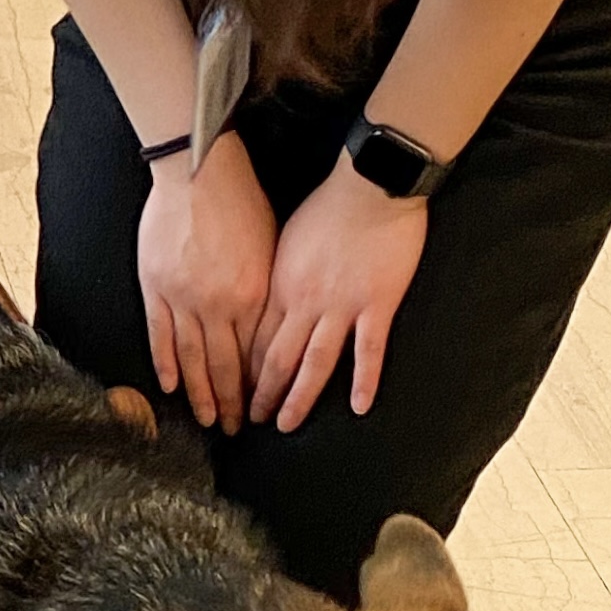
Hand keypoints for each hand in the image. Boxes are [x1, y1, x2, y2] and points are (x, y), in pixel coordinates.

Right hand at [136, 132, 275, 434]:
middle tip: (233, 429)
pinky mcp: (156, 286)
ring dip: (200, 394)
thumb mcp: (271, 248)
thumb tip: (266, 326)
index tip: (260, 406)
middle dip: (231, 402)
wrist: (198, 172)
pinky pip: (161, 334)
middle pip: (226, 366)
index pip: (256, 354)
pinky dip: (166, 363)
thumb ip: (267, 291)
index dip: (258, 385)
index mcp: (254, 295)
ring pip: (192, 358)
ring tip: (204, 419)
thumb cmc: (242, 201)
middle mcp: (219, 305)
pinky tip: (171, 386)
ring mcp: (184, 298)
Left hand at [248, 161, 430, 431]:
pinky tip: (359, 407)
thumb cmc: (326, 205)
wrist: (369, 185)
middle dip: (261, 393)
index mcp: (279, 283)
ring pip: (315, 362)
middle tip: (250, 421)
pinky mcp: (377, 304)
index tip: (232, 391)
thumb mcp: (285, 238)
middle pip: (276, 357)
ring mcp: (342, 305)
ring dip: (299, 397)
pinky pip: (369, 351)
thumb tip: (265, 299)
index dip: (242, 369)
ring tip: (286, 425)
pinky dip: (364, 381)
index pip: (254, 336)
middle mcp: (305, 301)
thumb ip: (276, 274)